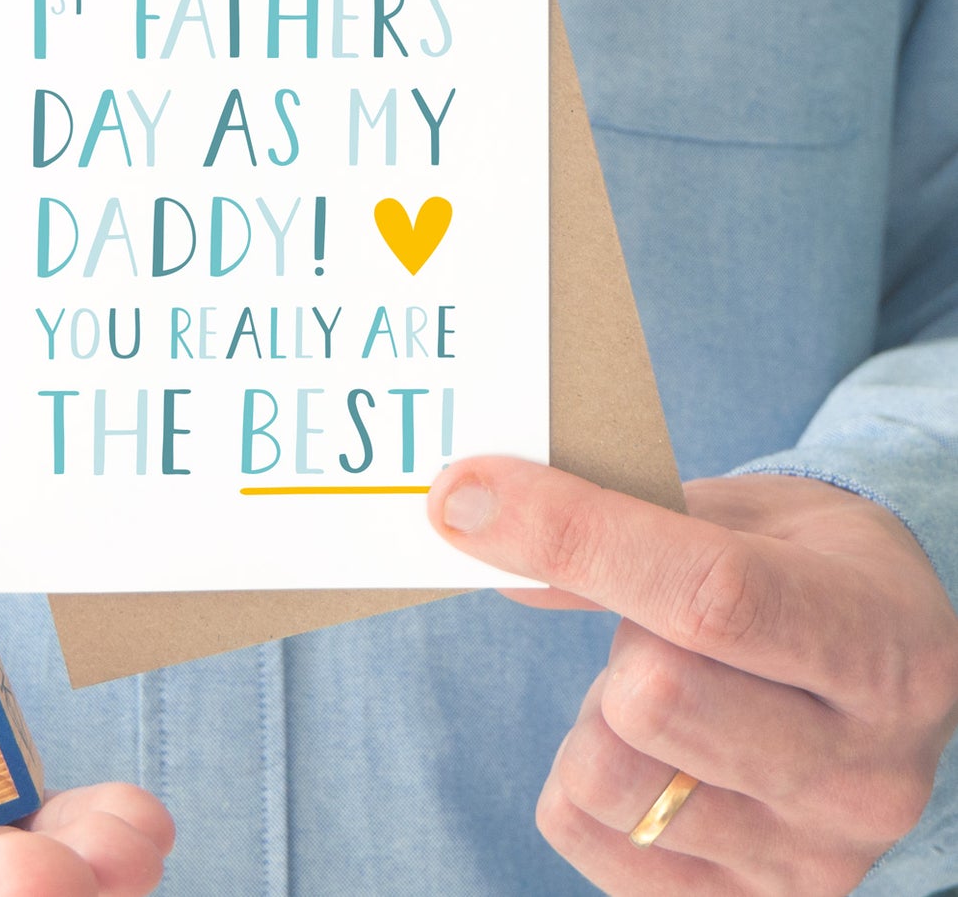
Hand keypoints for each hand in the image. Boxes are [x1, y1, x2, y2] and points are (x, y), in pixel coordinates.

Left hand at [428, 459, 957, 895]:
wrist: (886, 668)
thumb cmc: (798, 565)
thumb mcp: (738, 511)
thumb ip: (625, 520)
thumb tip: (483, 528)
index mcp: (877, 641)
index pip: (710, 594)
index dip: (570, 533)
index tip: (465, 494)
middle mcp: (867, 770)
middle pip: (652, 700)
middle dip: (612, 636)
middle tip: (647, 616)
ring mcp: (814, 857)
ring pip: (608, 778)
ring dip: (598, 712)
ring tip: (658, 683)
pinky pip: (586, 836)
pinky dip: (581, 777)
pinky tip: (650, 745)